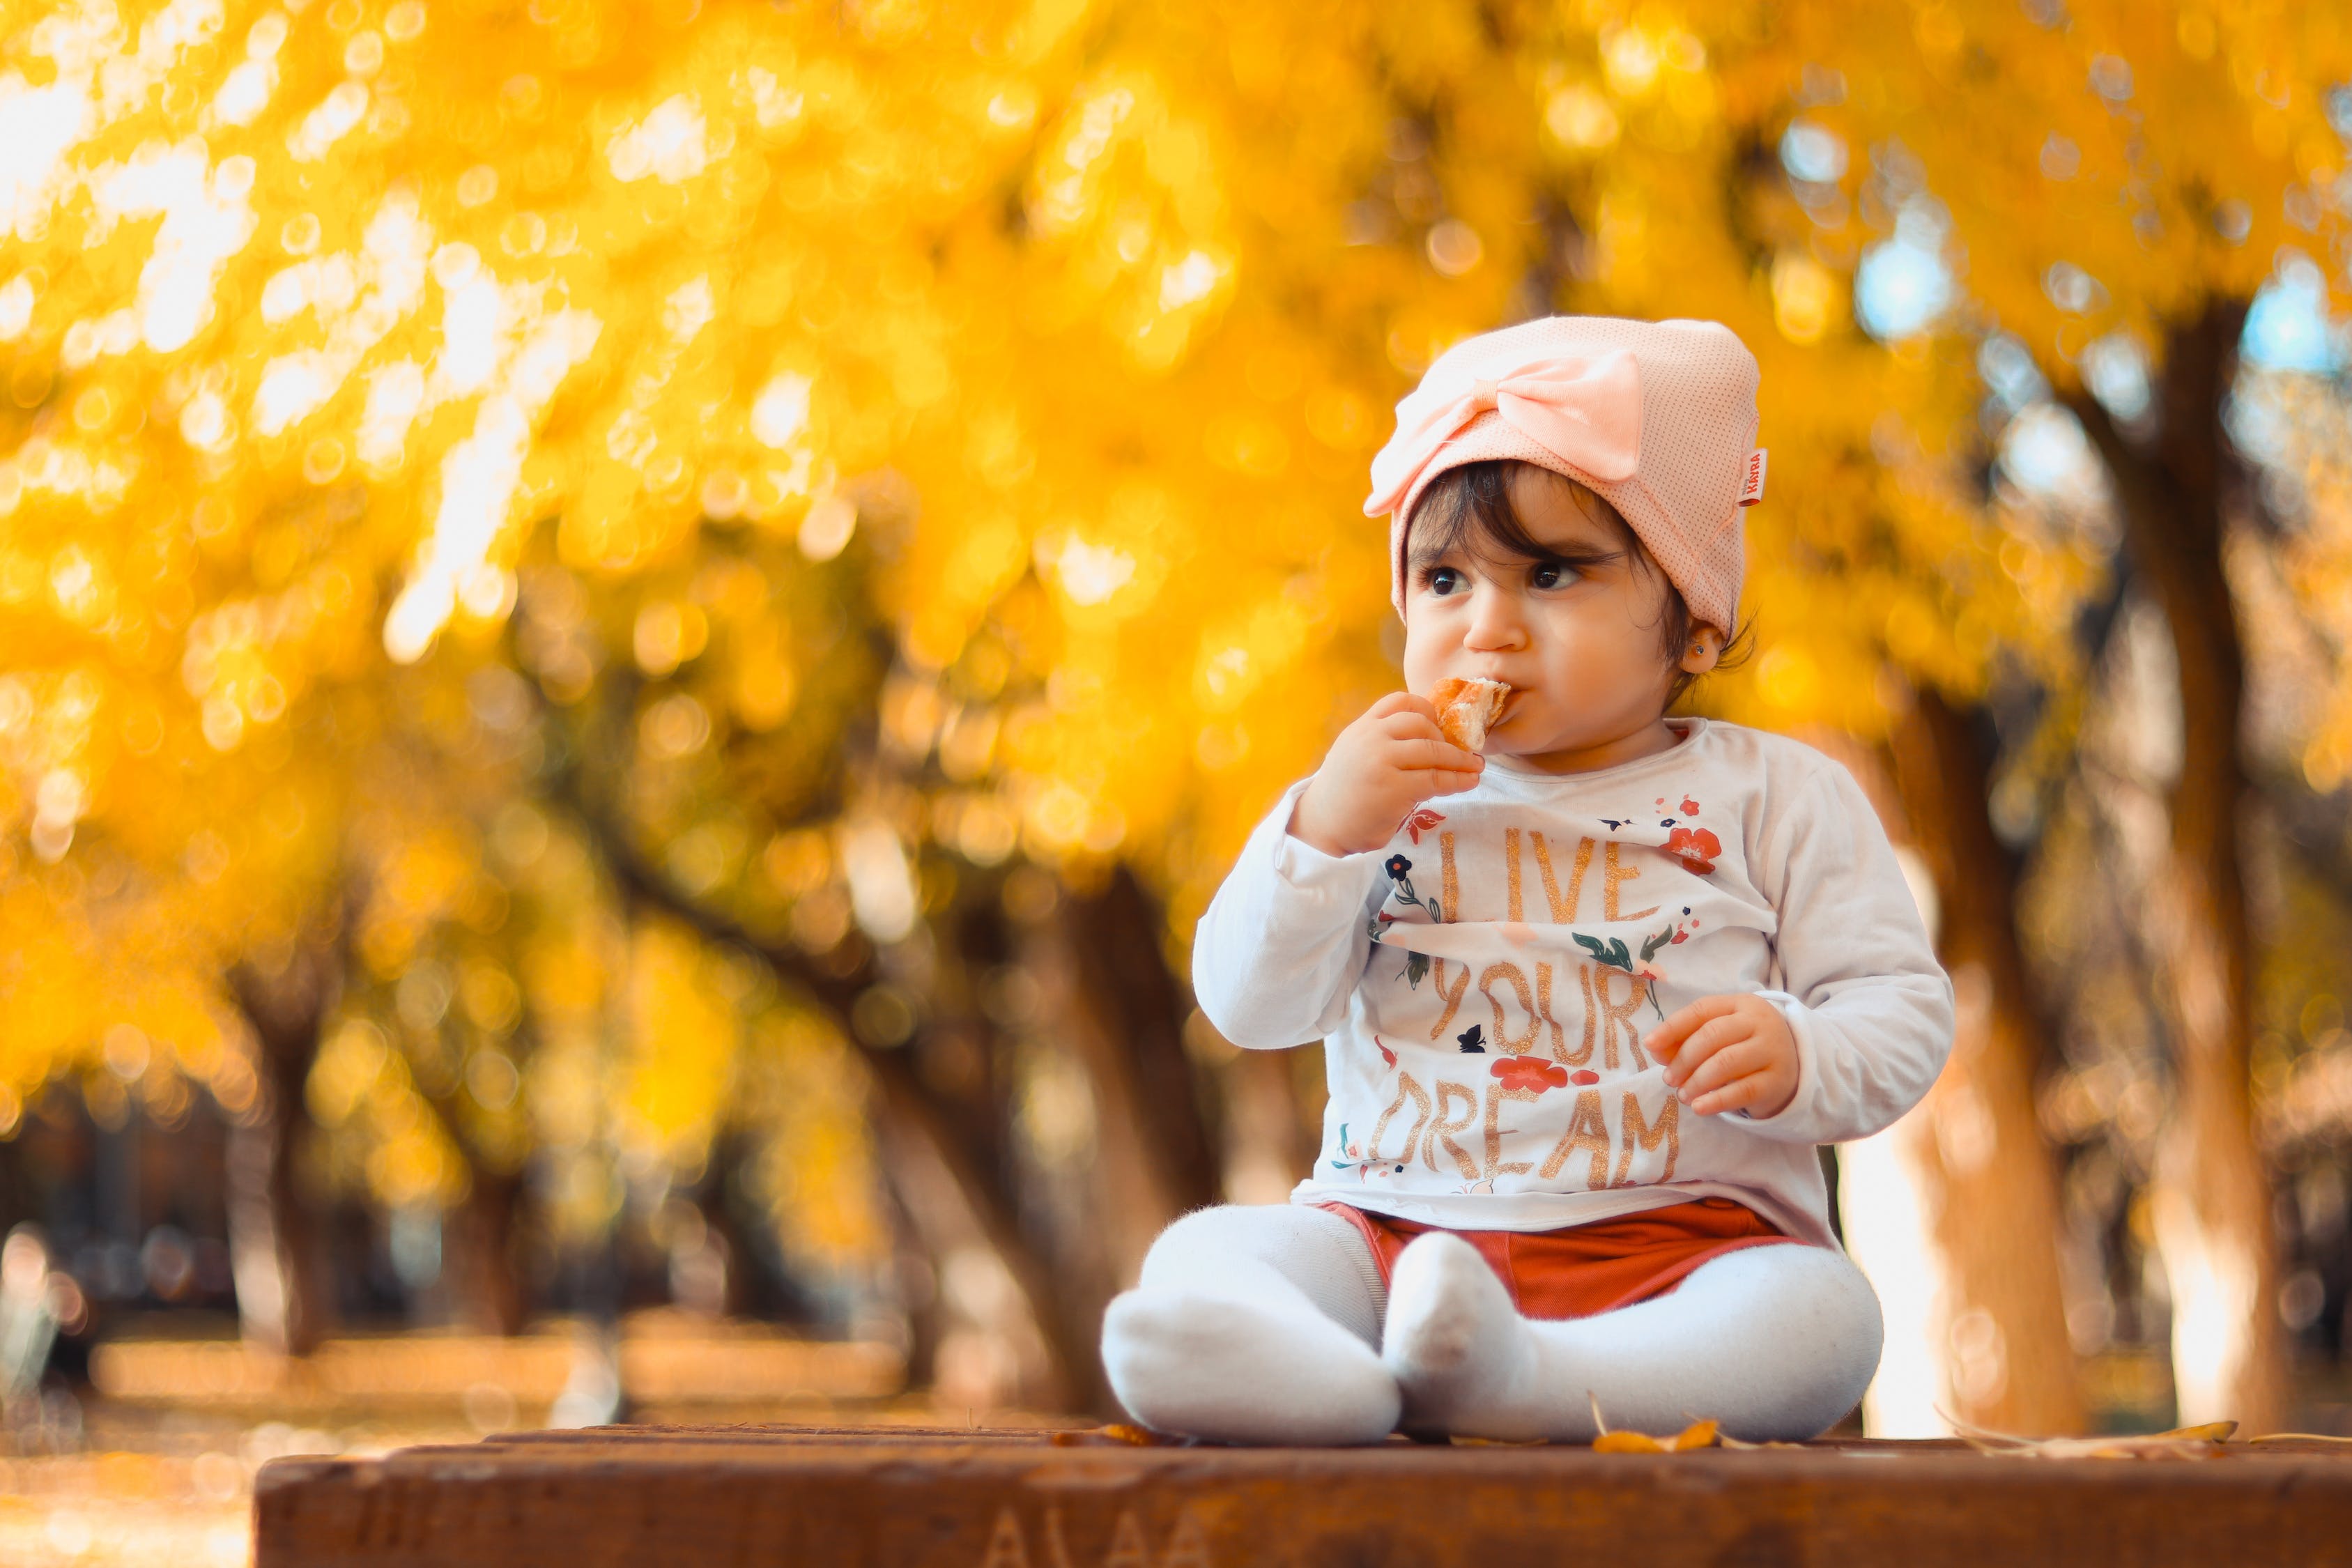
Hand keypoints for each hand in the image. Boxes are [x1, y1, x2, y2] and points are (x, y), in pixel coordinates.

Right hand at [1288, 693, 1483, 856]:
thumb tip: (1432, 739)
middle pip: (1421, 723)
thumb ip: (1384, 742)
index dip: (1426, 709)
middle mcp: (1371, 738)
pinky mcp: (1394, 789)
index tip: (1439, 725)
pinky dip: (1458, 780)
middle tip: (1459, 753)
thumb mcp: (1357, 754)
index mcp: (1362, 727)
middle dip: (1446, 738)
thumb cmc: (1344, 794)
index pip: (1400, 701)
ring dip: (1460, 760)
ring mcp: (1381, 761)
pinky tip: (1469, 782)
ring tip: (1475, 768)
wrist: (1322, 826)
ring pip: (1433, 750)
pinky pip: (1436, 779)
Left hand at [1644, 994, 1798, 1117]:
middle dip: (1683, 1059)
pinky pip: (1743, 1090)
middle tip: (1669, 1079)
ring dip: (1697, 1081)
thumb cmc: (1745, 1048)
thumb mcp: (1718, 1038)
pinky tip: (1699, 1107)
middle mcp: (1759, 1022)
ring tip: (1683, 1095)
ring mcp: (1773, 1050)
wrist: (1793, 1069)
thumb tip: (1655, 1048)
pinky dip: (1716, 1100)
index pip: (1701, 1010)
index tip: (1649, 1044)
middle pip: (1712, 1035)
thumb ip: (1685, 1040)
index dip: (1673, 1027)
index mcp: (1741, 1004)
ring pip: (1726, 1062)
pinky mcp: (1778, 1080)